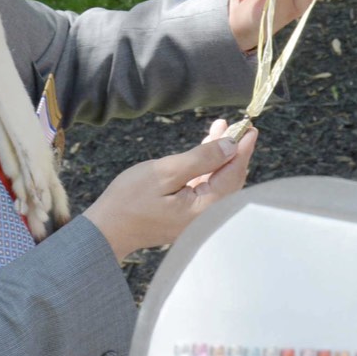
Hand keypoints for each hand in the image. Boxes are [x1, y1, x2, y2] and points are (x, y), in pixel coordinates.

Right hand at [83, 130, 257, 261]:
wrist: (106, 229)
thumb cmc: (130, 200)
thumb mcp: (166, 172)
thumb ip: (202, 159)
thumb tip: (231, 146)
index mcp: (204, 209)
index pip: (233, 174)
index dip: (242, 149)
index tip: (250, 128)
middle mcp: (206, 218)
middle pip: (230, 179)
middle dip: (233, 150)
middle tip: (237, 125)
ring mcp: (196, 219)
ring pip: (218, 182)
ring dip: (220, 156)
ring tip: (221, 128)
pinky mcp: (186, 216)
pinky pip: (207, 188)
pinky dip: (208, 168)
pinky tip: (206, 150)